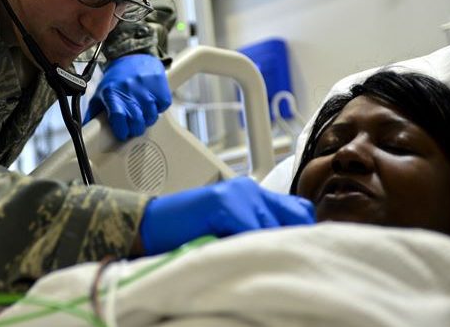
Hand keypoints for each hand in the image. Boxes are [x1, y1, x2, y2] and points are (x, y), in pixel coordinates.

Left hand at [84, 54, 170, 140]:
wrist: (133, 57)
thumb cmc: (116, 79)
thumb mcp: (101, 94)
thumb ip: (94, 114)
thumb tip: (88, 131)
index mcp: (111, 93)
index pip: (118, 117)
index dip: (122, 130)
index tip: (123, 134)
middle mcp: (128, 89)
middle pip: (137, 120)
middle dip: (136, 129)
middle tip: (133, 127)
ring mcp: (145, 87)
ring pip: (151, 116)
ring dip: (148, 119)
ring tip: (142, 113)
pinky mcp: (159, 85)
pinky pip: (163, 106)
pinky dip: (159, 108)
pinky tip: (152, 102)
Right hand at [138, 176, 315, 254]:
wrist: (148, 228)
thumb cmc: (187, 235)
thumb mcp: (230, 232)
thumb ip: (257, 232)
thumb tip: (293, 251)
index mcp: (253, 194)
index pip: (300, 210)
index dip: (302, 233)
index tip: (297, 254)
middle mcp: (249, 188)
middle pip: (294, 217)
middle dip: (287, 241)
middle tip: (275, 262)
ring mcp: (236, 193)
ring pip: (274, 226)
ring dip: (267, 247)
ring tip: (250, 261)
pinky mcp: (223, 202)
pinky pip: (251, 230)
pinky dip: (246, 248)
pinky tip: (232, 254)